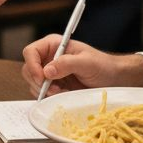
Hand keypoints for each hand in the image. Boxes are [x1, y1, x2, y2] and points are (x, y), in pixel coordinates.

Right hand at [21, 37, 142, 96]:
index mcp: (53, 45)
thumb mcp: (87, 63)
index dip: (32, 65)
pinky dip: (49, 97)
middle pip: (29, 69)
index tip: (42, 78)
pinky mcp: (54, 86)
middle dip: (38, 82)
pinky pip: (42, 93)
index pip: (31, 52)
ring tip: (62, 92)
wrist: (114, 79)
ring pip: (33, 83)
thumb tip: (47, 71)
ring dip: (45, 91)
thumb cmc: (103, 66)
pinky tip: (64, 95)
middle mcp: (49, 58)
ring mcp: (50, 73)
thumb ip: (67, 64)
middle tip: (54, 90)